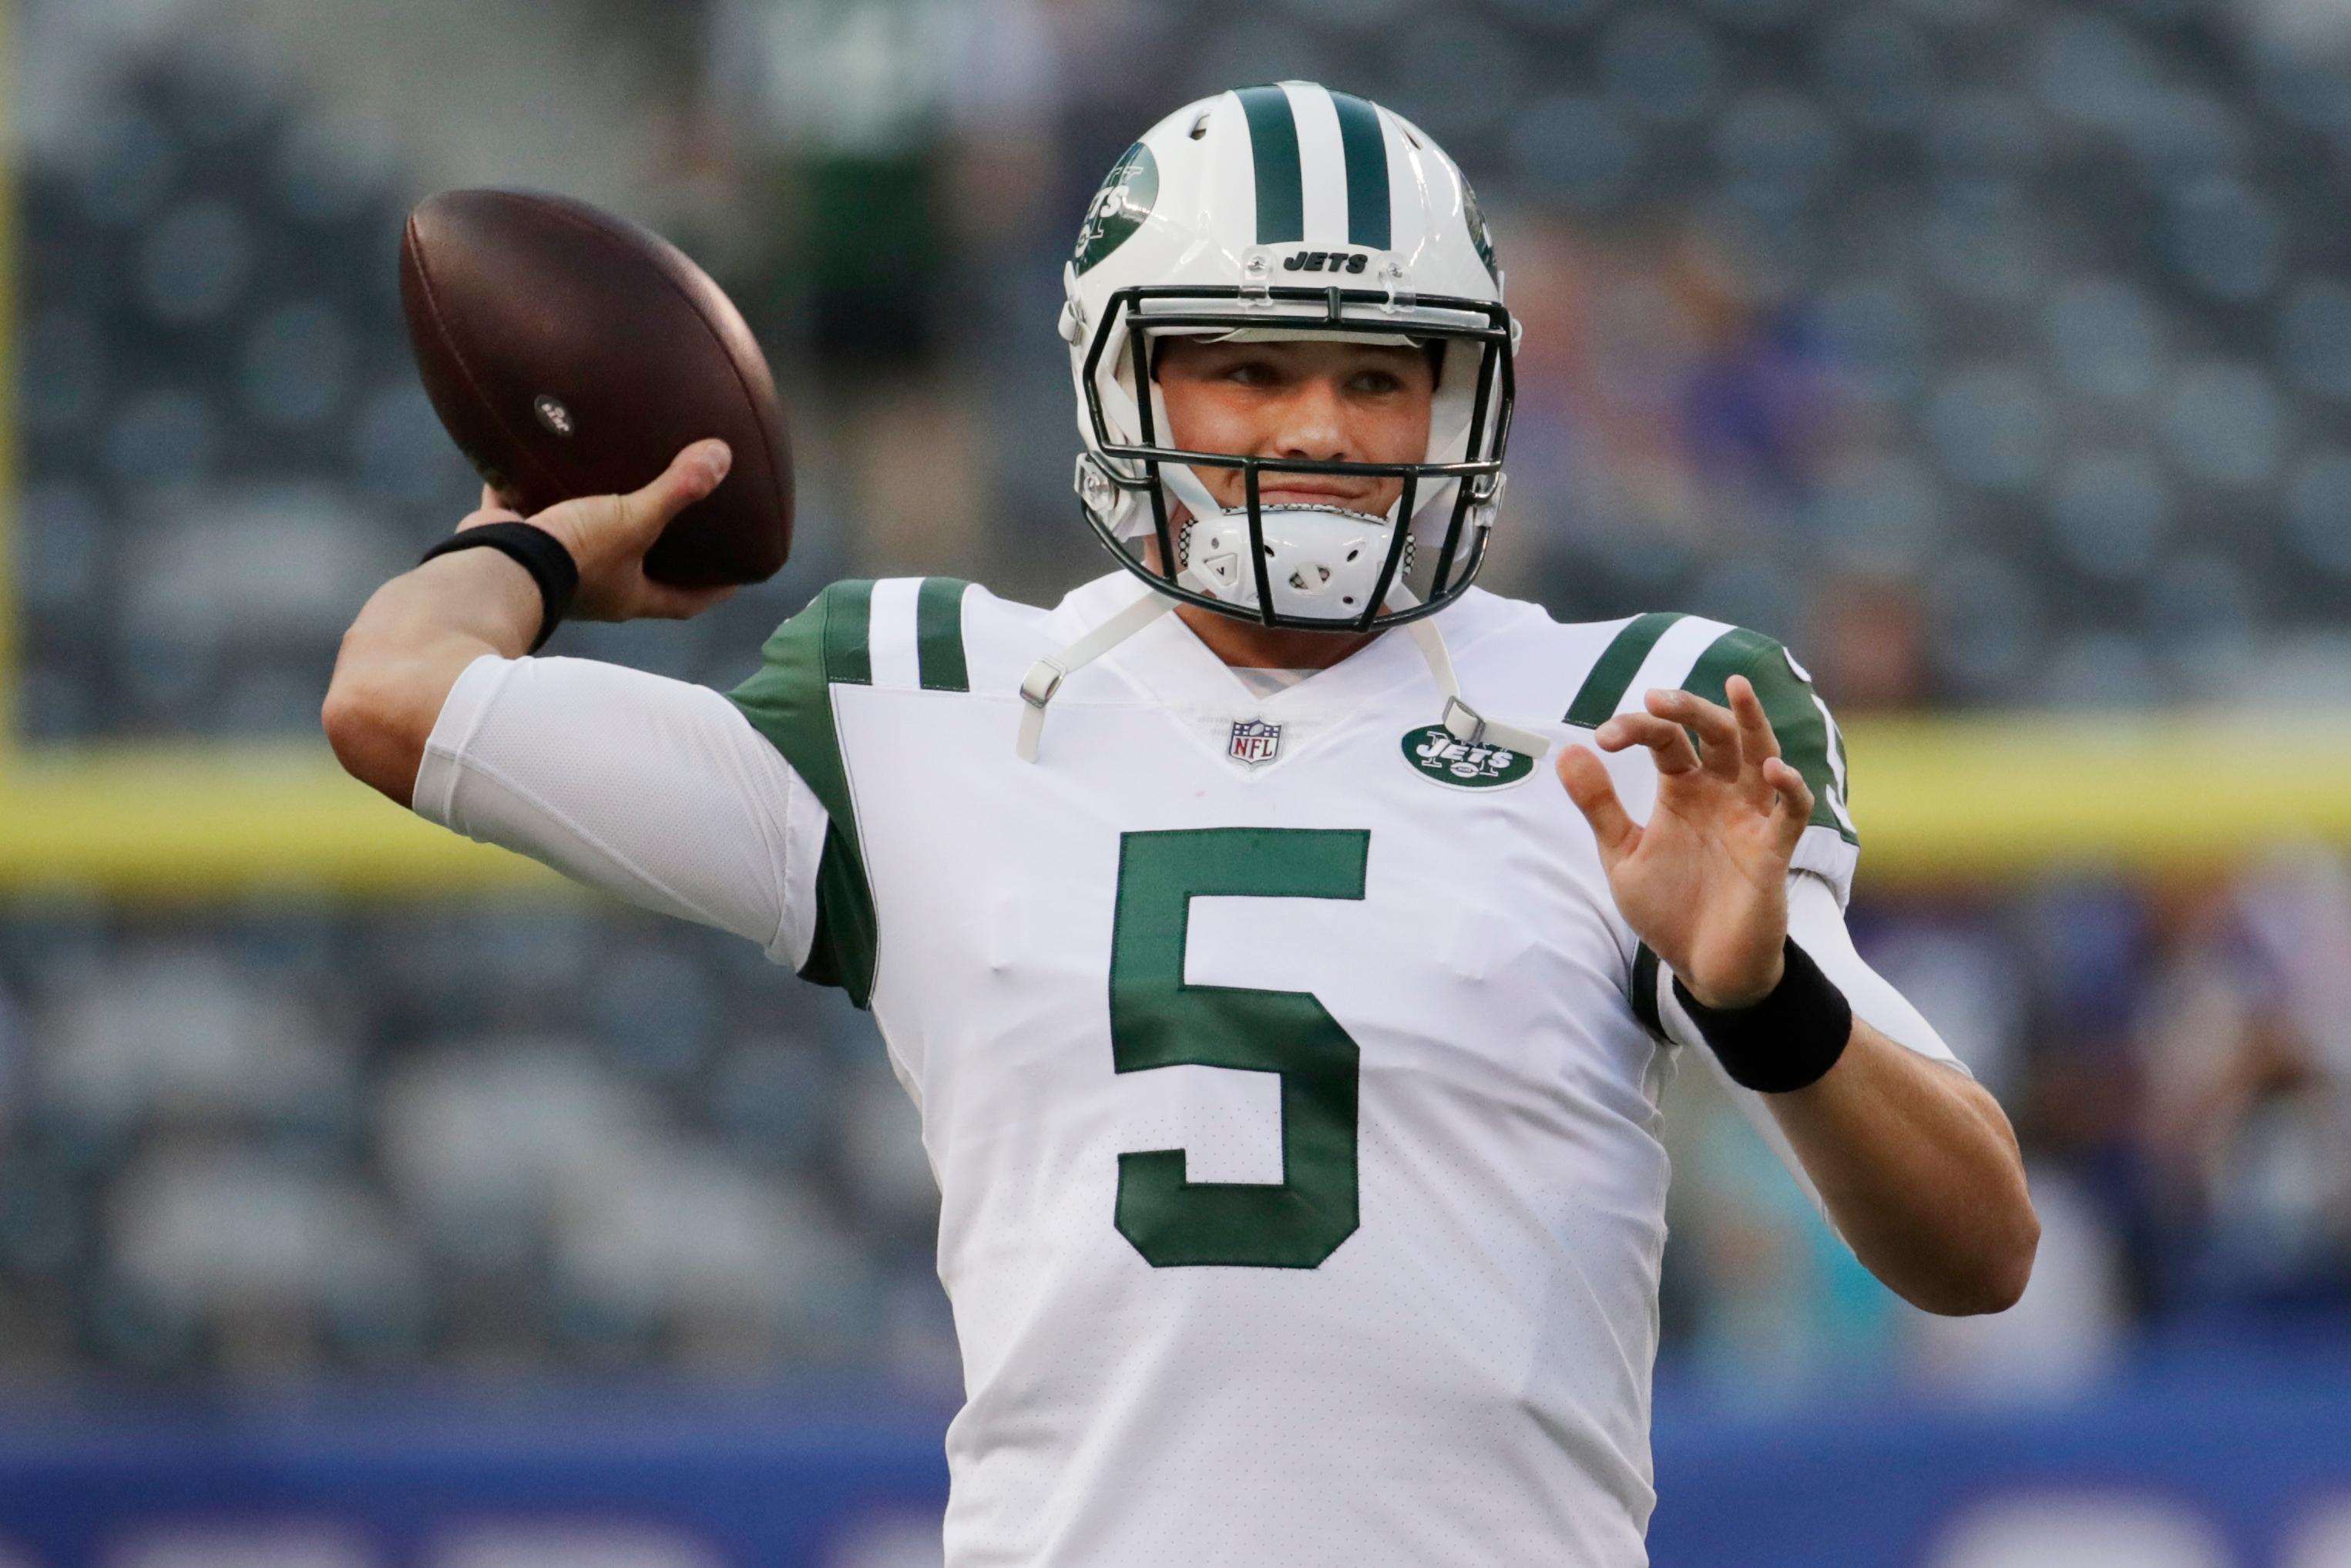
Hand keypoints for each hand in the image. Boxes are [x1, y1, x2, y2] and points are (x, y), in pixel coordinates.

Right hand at [455, 439, 737, 621]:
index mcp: (628, 595)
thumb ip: (674, 491)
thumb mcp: (632, 520)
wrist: (494, 567)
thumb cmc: (573, 556)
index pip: (685, 602)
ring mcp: (552, 567)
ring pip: (581, 540)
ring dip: (596, 515)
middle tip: (681, 523)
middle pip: (635, 572)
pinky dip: (529, 486)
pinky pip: (525, 508)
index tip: (739, 575)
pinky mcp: (514, 541)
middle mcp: (594, 588)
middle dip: (656, 552)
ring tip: (613, 481)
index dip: (713, 590)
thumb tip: (722, 457)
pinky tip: (535, 456)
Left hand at [1555, 676, 1816, 1008]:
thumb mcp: (1623, 854)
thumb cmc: (1668, 907)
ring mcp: (1749, 818)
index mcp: (1681, 789)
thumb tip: (1567, 751)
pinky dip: (1789, 789)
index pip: (1665, 740)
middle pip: (1715, 732)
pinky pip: (1791, 812)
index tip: (1603, 738)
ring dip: (1752, 722)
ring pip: (1760, 755)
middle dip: (1690, 709)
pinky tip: (1773, 770)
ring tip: (1738, 689)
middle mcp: (1719, 793)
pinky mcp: (1772, 851)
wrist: (1701, 967)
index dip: (1637, 728)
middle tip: (1658, 698)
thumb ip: (1599, 805)